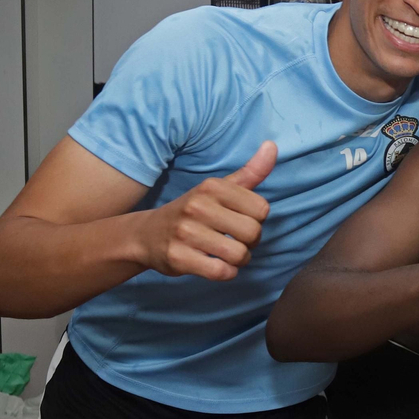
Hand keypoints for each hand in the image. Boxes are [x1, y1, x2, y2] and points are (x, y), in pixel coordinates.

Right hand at [137, 141, 275, 280]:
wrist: (146, 235)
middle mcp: (198, 206)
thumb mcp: (218, 189)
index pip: (261, 209)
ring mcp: (186, 232)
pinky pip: (221, 272)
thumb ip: (250, 172)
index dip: (256, 220)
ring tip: (226, 255)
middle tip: (234, 241)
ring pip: (238, 254)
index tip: (239, 221)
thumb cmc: (193, 212)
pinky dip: (226, 273)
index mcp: (212, 187)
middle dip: (250, 242)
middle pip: (253, 233)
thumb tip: (272, 146)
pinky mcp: (179, 257)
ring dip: (238, 260)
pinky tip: (216, 265)